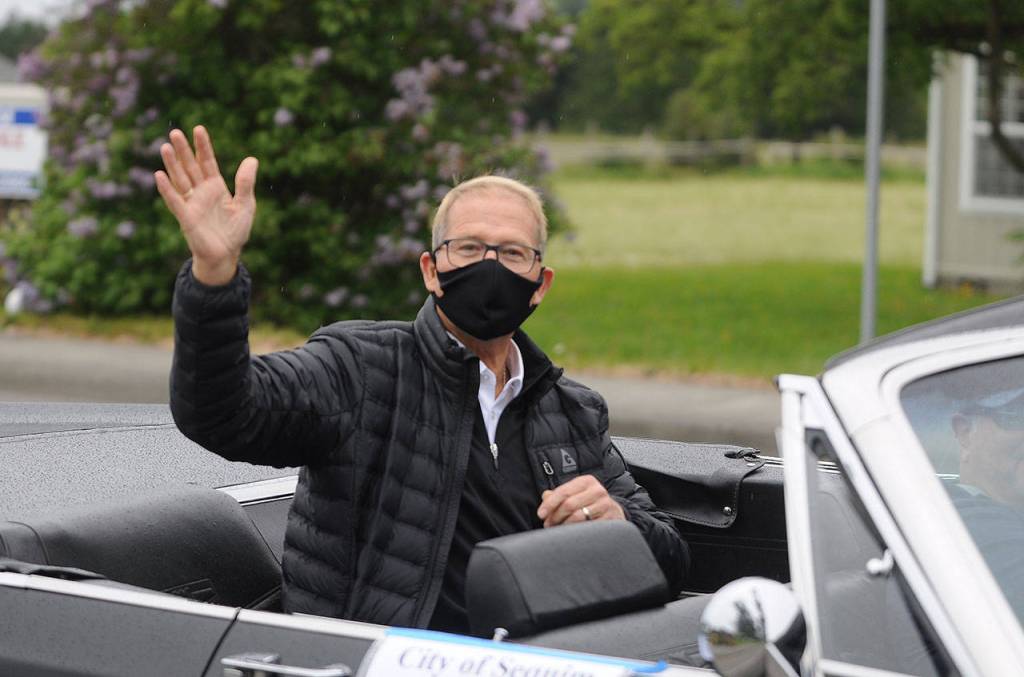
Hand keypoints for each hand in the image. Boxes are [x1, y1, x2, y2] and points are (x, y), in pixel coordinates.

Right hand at [154, 125, 258, 284]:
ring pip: (179, 179)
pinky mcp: (186, 217)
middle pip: (190, 167)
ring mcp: (192, 203)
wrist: (227, 255)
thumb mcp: (246, 204)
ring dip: (172, 164)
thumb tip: (252, 159)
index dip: (203, 146)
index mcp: (216, 187)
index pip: (207, 162)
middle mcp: (201, 192)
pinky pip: (174, 200)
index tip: (198, 128)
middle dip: (183, 150)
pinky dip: (167, 189)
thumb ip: (246, 182)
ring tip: (165, 146)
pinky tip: (158, 175)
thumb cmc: (235, 231)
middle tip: (175, 132)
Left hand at [536, 474, 625, 527]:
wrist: (613, 512)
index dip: (550, 504)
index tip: (541, 514)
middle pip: (569, 504)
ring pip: (578, 517)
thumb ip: (559, 495)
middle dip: (555, 516)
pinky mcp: (611, 519)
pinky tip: (572, 534)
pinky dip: (577, 532)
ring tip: (558, 530)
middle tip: (549, 525)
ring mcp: (606, 505)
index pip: (564, 491)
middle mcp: (598, 491)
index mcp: (587, 481)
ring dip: (564, 526)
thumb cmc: (589, 503)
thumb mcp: (574, 494)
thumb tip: (546, 496)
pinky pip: (589, 528)